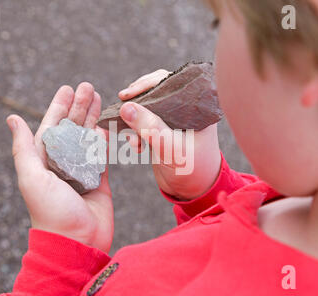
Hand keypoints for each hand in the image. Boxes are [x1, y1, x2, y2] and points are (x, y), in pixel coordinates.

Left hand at [6, 83, 112, 252]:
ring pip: (88, 137)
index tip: (67, 88)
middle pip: (72, 128)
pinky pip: (102, 154)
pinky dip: (104, 139)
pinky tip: (107, 123)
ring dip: (93, 117)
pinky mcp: (99, 179)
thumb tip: (12, 119)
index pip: (51, 126)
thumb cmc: (50, 211)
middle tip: (88, 86)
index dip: (59, 107)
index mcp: (44, 160)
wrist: (76, 241)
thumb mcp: (31, 177)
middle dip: (79, 106)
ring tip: (99, 97)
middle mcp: (62, 163)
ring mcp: (81, 170)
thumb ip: (24, 147)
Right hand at [118, 69, 221, 200]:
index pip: (171, 82)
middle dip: (137, 102)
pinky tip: (135, 146)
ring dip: (134, 120)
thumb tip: (126, 107)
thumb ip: (150, 128)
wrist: (194, 191)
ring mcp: (173, 120)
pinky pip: (144, 123)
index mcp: (196, 106)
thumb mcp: (170, 149)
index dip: (148, 83)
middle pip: (156, 92)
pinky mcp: (163, 131)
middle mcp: (185, 108)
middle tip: (121, 106)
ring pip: (147, 108)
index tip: (127, 94)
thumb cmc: (192, 170)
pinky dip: (135, 132)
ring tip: (132, 139)